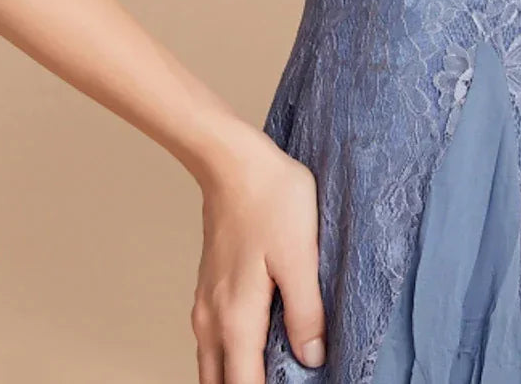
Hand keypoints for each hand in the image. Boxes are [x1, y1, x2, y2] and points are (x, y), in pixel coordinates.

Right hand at [192, 120, 325, 381]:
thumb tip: (313, 358)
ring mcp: (206, 304)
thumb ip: (306, 312)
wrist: (232, 159)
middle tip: (288, 382)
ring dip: (237, 378)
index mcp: (236, 319)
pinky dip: (229, 359)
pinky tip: (255, 349)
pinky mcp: (209, 288)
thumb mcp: (300, 255)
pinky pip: (213, 342)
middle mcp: (212, 320)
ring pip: (213, 366)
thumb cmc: (270, 199)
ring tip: (274, 374)